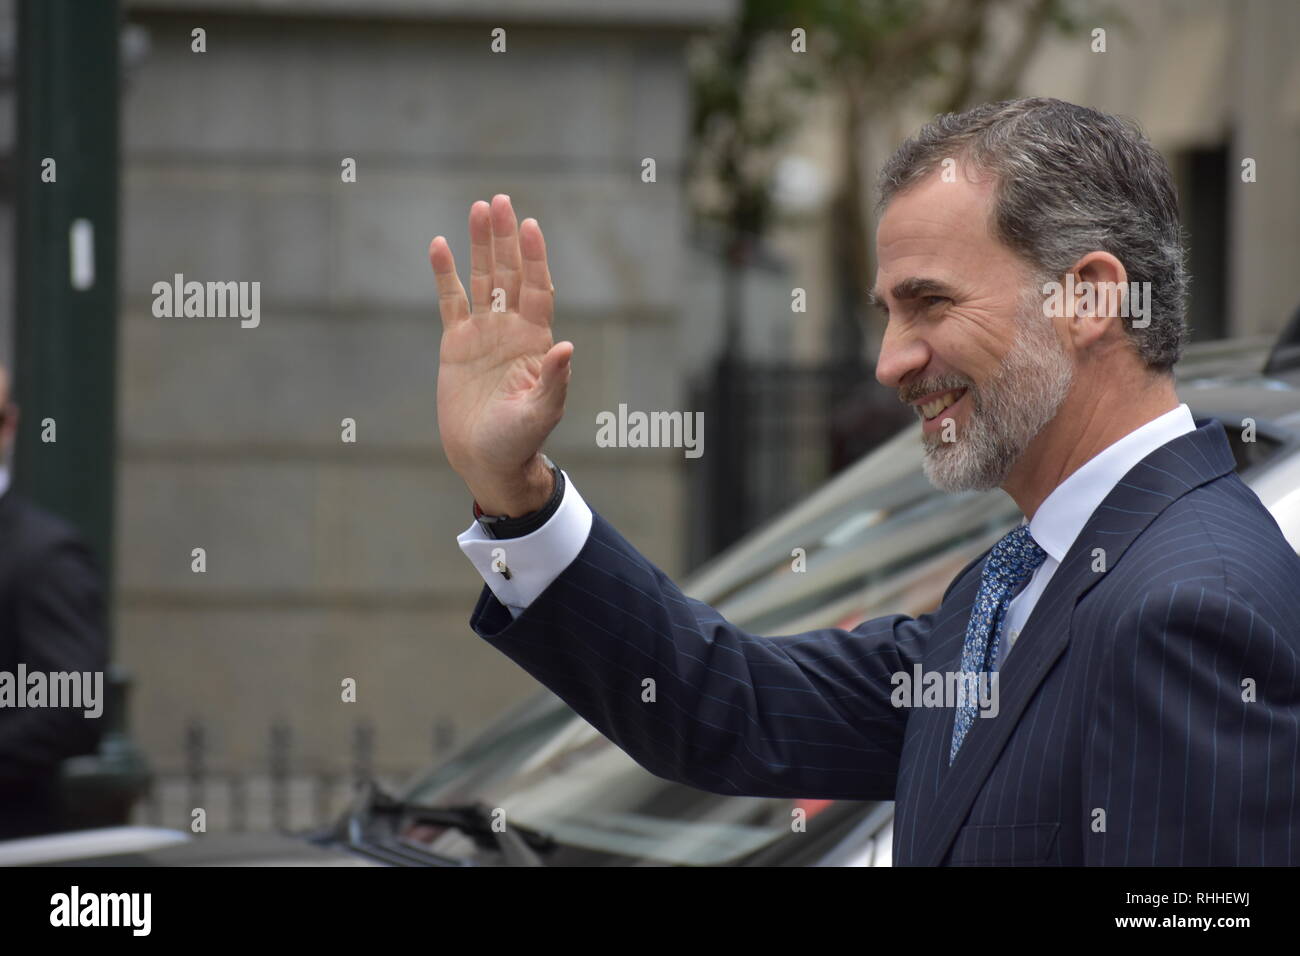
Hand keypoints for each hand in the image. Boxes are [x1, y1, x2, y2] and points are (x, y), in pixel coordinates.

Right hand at [430, 195, 571, 514]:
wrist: (486, 458)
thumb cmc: (519, 441)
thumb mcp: (540, 413)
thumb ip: (553, 381)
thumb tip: (566, 347)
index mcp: (536, 341)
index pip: (537, 288)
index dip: (535, 257)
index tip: (530, 225)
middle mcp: (512, 329)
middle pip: (510, 273)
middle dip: (506, 238)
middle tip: (500, 200)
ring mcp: (484, 333)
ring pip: (482, 278)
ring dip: (480, 245)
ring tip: (478, 207)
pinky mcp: (457, 343)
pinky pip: (450, 301)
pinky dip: (445, 274)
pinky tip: (440, 245)